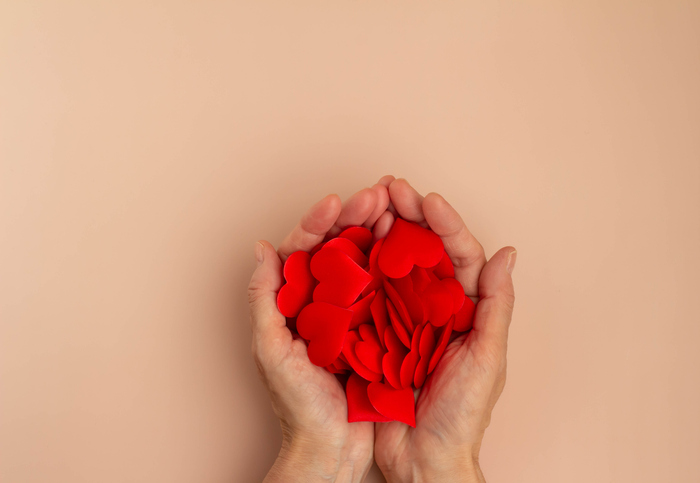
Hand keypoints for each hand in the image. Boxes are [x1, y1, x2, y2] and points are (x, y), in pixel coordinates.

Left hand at [248, 183, 390, 482]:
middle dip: (355, 216)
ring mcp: (350, 311)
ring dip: (377, 232)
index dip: (319, 222)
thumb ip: (264, 301)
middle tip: (378, 194)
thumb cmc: (297, 406)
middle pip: (337, 247)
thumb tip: (262, 248)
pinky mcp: (375, 326)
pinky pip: (385, 288)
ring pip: (363, 261)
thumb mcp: (272, 353)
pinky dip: (395, 264)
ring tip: (395, 207)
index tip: (338, 203)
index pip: (304, 249)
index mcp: (293, 301)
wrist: (331, 448)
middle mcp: (322, 300)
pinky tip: (409, 246)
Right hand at [373, 179, 516, 482]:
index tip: (426, 198)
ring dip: (380, 234)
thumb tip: (507, 253)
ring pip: (391, 267)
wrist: (423, 459)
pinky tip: (345, 247)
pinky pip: (366, 296)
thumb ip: (496, 306)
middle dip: (408, 216)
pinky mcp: (375, 335)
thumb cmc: (462, 415)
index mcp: (465, 309)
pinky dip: (356, 270)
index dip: (444, 224)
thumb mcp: (488, 359)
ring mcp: (402, 319)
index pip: (458, 255)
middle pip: (422, 251)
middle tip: (390, 187)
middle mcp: (433, 308)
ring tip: (368, 204)